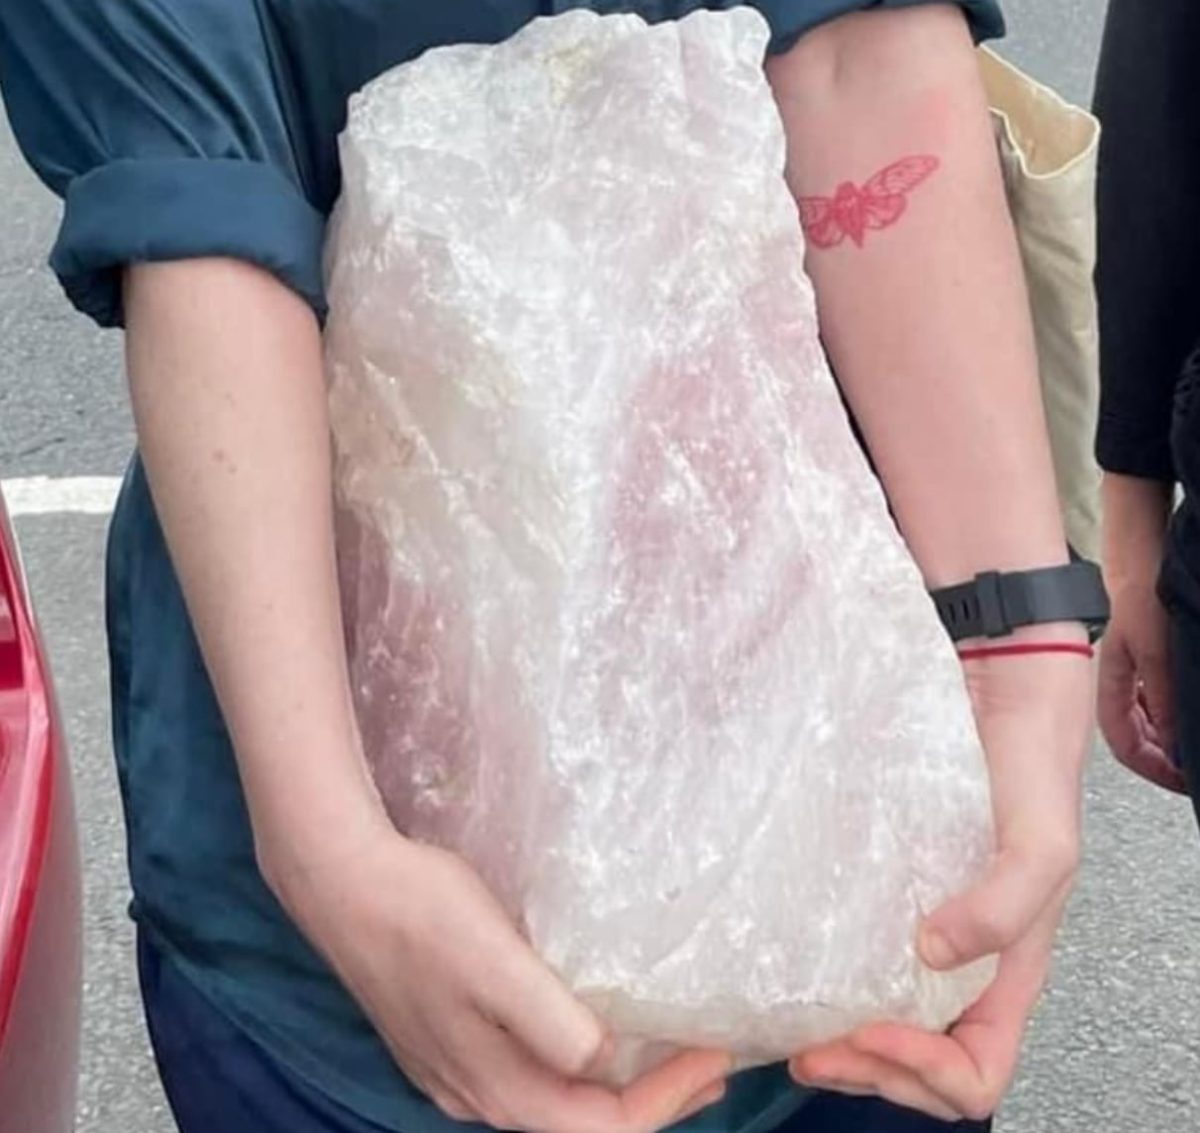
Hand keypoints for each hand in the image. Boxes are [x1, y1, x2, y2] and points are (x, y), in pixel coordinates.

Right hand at [271, 825, 730, 1132]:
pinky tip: (590, 1025)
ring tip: (667, 1050)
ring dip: (616, 1081)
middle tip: (709, 1062)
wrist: (340, 879)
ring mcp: (455, 1066)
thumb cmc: (422, 913)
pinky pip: (527, 1068)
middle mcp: (473, 1093)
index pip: (602, 1126)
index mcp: (495, 1087)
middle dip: (653, 1098)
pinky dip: (577, 1059)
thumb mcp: (497, 965)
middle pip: (579, 1121)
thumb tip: (608, 1063)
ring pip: (553, 1096)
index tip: (716, 1051)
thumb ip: (554, 1025)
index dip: (668, 1098)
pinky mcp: (446, 1033)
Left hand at [791, 635, 1092, 1120]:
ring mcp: (908, 924)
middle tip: (805, 1045)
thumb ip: (1006, 911)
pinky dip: (815, 974)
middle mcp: (954, 961)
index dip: (922, 1073)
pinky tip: (784, 961)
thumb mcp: (1043, 848)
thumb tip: (933, 955)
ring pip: (873, 1014)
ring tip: (788, 1019)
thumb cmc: (1029, 775)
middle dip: (862, 1068)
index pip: (973, 1071)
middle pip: (912, 1059)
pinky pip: (843, 949)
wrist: (991, 697)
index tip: (870, 1033)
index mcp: (1004, 970)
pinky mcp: (871, 885)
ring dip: (834, 1034)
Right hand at [1096, 473, 1183, 792]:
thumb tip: (1176, 744)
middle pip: (1138, 738)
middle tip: (1193, 769)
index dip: (1154, 769)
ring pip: (1151, 722)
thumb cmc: (1142, 600)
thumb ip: (1165, 700)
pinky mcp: (1150, 663)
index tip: (1185, 780)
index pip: (1125, 744)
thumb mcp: (1157, 654)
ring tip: (1194, 743)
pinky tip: (1190, 712)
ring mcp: (1136, 674)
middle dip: (1165, 758)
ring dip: (1171, 737)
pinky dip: (1174, 715)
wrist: (1142, 560)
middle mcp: (1123, 685)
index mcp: (1114, 687)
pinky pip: (1159, 702)